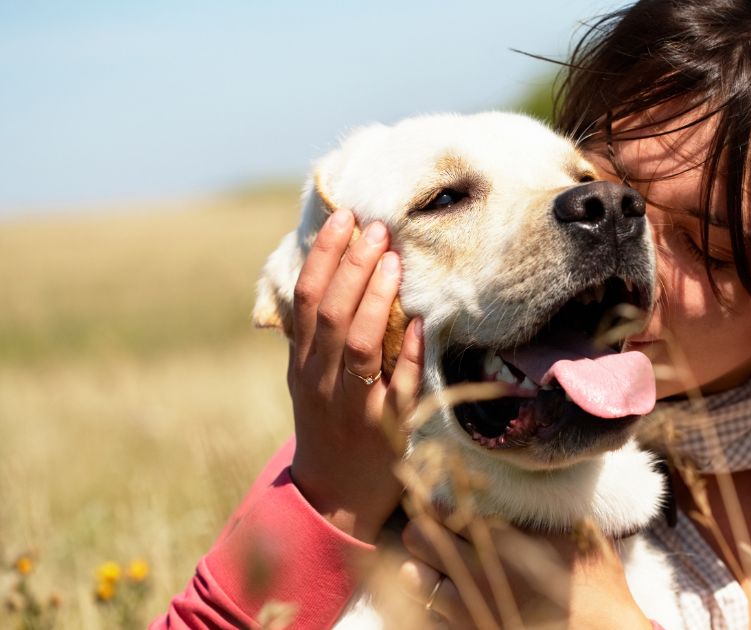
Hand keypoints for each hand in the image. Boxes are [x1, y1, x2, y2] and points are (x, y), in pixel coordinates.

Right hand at [287, 208, 423, 541]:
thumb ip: (319, 332)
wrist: (334, 495)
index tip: (343, 219)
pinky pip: (398, 388)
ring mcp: (353, 405)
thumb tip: (337, 268)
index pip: (306, 299)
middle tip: (377, 229)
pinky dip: (408, 356)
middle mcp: (322, 380)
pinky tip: (421, 326)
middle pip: (333, 315)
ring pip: (360, 346)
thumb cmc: (328, 422)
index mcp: (302, 362)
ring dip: (378, 301)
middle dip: (354, 267)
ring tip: (394, 262)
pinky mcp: (387, 428)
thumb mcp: (311, 376)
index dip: (324, 257)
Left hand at [394, 512, 650, 629]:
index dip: (436, 499)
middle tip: (434, 527)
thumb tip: (542, 475)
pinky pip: (428, 613)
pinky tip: (449, 596)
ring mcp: (469, 607)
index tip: (442, 496)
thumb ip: (553, 509)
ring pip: (414, 577)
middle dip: (422, 529)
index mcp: (505, 539)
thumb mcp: (583, 536)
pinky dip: (431, 601)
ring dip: (420, 566)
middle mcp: (479, 571)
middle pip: (418, 537)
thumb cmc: (598, 589)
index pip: (445, 507)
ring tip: (434, 563)